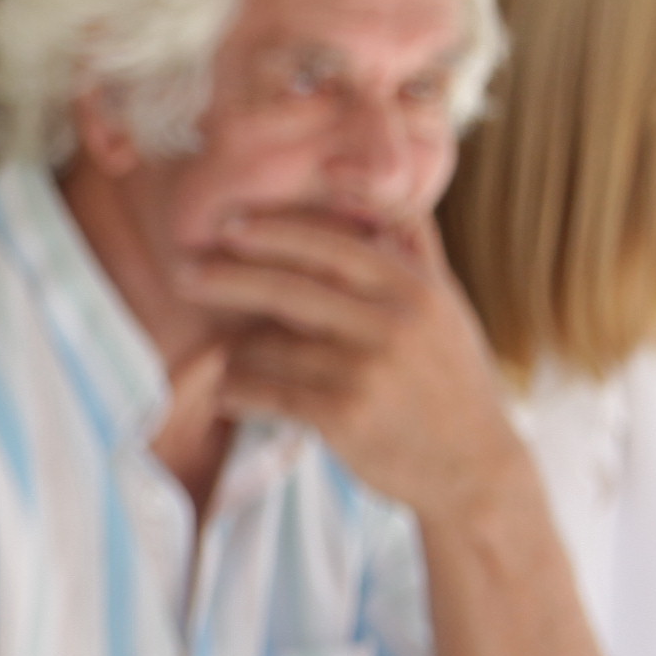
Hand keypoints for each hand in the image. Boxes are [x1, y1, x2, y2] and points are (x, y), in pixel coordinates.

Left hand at [194, 212, 523, 521]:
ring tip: (228, 361)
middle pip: (290, 289)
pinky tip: (225, 393)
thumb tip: (368, 189)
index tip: (229, 226)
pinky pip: (267, 392)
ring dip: (237, 353)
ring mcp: (368, 370)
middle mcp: (393, 324)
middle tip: (183, 273)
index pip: (333, 247)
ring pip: (270, 346)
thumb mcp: (447, 305)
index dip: (276, 234)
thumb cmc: (449, 378)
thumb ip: (412, 248)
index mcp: (415, 289)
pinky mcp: (344, 416)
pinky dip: (238, 391)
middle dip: (229, 279)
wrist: (472, 466)